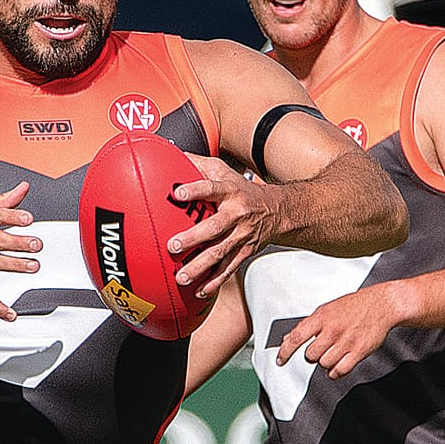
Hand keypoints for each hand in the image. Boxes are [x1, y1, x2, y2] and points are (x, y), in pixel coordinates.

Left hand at [166, 158, 282, 299]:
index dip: (195, 190)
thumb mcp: (223, 170)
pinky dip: (215, 281)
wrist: (277, 210)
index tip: (177, 193)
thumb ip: (197, 163)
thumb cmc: (241, 189)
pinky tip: (199, 291)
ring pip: (220, 253)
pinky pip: (229, 269)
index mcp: (230, 191)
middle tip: (173, 245)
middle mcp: (237, 214)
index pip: (211, 188)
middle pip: (214, 227)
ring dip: (200, 267)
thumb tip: (167, 152)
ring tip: (181, 277)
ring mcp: (242, 235)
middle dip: (193, 238)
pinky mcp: (245, 252)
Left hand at [276, 284, 402, 377]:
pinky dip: (335, 372)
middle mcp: (333, 330)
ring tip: (334, 352)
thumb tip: (289, 338)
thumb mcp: (327, 309)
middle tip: (322, 348)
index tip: (280, 360)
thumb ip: (309, 325)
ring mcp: (346, 342)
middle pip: (311, 355)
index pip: (297, 337)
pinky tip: (337, 364)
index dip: (285, 351)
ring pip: (324, 364)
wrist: (381, 305)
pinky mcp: (359, 352)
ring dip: (326, 362)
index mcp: (322, 317)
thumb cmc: (354, 306)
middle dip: (313, 355)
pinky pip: (339, 371)